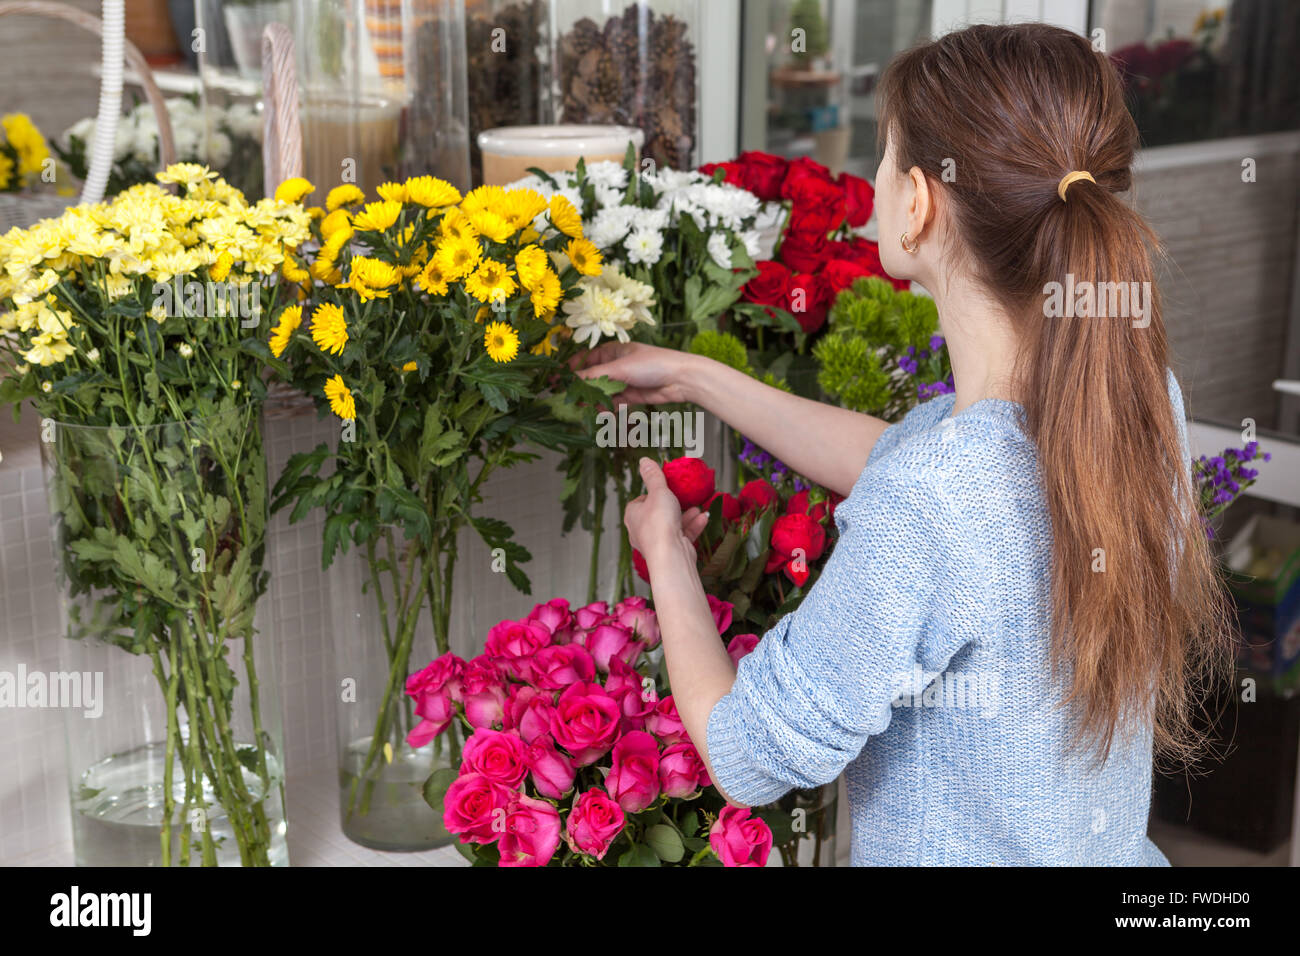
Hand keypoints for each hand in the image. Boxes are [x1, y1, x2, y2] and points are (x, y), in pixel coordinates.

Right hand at [572, 342, 695, 404]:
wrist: (682, 379)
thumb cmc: (652, 364)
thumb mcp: (620, 367)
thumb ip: (594, 376)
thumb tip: (570, 380)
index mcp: (613, 350)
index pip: (585, 359)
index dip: (571, 369)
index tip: (557, 379)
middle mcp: (617, 365)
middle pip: (592, 377)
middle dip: (580, 387)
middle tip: (566, 398)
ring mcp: (624, 381)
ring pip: (601, 391)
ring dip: (593, 399)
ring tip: (583, 407)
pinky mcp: (631, 396)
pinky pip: (613, 402)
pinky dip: (606, 407)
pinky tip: (601, 412)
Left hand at [624, 457, 709, 566]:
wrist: (671, 555)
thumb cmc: (659, 523)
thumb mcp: (659, 492)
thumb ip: (653, 476)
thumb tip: (644, 462)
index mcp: (633, 516)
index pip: (640, 501)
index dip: (653, 494)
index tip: (664, 489)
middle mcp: (641, 530)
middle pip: (658, 512)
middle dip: (674, 505)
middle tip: (683, 497)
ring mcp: (656, 542)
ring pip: (672, 524)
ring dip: (686, 515)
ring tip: (697, 507)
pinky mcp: (671, 550)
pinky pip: (683, 534)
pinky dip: (693, 526)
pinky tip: (703, 517)